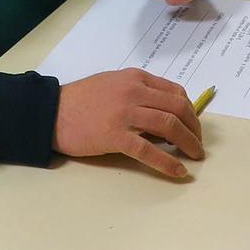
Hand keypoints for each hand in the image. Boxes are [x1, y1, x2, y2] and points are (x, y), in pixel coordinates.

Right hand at [53, 68, 203, 178]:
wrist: (51, 112)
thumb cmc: (80, 101)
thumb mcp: (112, 85)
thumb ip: (138, 94)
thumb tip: (164, 117)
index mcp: (135, 78)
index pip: (175, 92)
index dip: (190, 111)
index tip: (194, 126)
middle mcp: (134, 91)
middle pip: (177, 107)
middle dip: (195, 128)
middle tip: (198, 145)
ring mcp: (125, 112)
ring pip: (169, 126)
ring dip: (188, 143)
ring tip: (194, 157)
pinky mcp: (115, 135)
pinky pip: (149, 150)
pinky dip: (168, 162)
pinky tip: (178, 171)